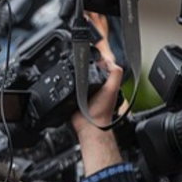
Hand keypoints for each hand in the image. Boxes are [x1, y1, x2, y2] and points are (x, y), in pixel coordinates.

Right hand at [71, 56, 124, 175]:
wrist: (88, 126)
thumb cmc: (101, 111)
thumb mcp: (112, 88)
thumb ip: (114, 73)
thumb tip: (107, 60)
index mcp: (105, 84)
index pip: (100, 67)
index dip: (96, 60)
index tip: (91, 55)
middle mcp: (94, 87)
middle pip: (87, 71)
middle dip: (83, 66)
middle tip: (78, 61)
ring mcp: (82, 92)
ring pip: (77, 78)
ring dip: (74, 74)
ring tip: (72, 70)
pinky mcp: (72, 97)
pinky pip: (68, 86)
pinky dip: (66, 83)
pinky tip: (67, 81)